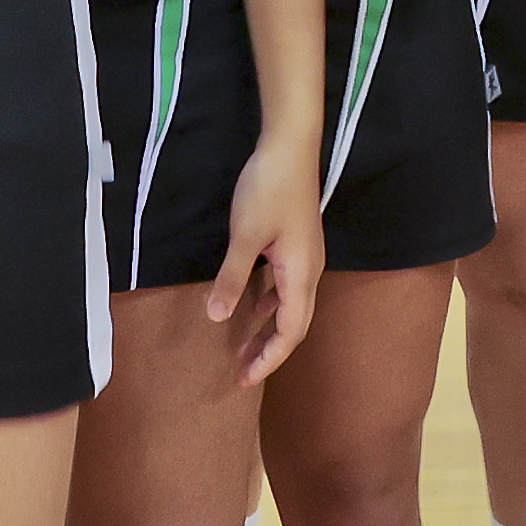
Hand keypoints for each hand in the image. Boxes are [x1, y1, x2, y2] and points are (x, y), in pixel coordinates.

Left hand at [205, 131, 324, 387]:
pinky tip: (251, 306)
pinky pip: (286, 287)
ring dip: (268, 329)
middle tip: (241, 373)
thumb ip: (233, 278)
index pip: (290, 332)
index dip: (269, 359)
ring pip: (290, 306)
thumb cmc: (268, 189)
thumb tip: (216, 317)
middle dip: (269, 351)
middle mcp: (309, 271)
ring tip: (243, 349)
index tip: (245, 380)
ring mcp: (305, 257)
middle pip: (294, 324)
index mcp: (300, 275)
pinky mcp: (297, 244)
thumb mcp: (245, 236)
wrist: (290, 145)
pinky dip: (269, 304)